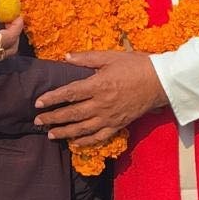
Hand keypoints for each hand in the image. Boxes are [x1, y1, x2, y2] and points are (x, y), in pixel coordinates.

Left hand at [33, 51, 167, 146]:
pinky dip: (85, 141)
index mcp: (98, 85)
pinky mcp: (118, 125)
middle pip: (72, 113)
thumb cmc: (135, 65)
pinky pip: (99, 137)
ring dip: (65, 132)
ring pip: (82, 129)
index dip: (52, 99)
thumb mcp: (110, 57)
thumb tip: (66, 57)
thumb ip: (87, 58)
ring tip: (50, 135)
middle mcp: (101, 104)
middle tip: (38, 121)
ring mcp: (110, 117)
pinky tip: (74, 143)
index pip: (69, 93)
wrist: (160, 82)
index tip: (38, 103)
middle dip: (53, 118)